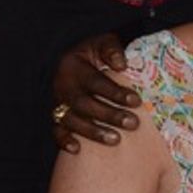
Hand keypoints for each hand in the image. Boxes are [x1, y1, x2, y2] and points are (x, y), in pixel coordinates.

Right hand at [51, 32, 141, 153]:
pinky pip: (55, 131)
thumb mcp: (102, 42)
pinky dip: (64, 141)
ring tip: (116, 140)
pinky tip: (77, 149)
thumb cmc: (94, 52)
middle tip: (133, 123)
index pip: (95, 82)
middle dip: (109, 115)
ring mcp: (57, 102)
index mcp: (73, 67)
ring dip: (93, 132)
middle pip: (84, 104)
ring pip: (71, 120)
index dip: (115, 92)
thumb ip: (112, 50)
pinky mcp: (55, 116)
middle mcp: (62, 86)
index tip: (136, 101)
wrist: (73, 59)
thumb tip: (121, 65)